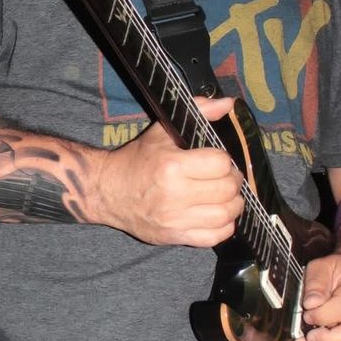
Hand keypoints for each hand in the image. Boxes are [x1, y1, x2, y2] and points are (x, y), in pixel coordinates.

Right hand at [92, 95, 243, 246]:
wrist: (107, 192)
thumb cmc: (136, 161)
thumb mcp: (162, 132)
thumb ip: (198, 112)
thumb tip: (228, 103)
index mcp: (172, 166)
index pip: (221, 164)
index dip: (226, 161)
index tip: (219, 162)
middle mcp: (175, 195)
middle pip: (227, 190)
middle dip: (233, 182)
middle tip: (226, 178)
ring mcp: (175, 219)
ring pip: (226, 215)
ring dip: (233, 205)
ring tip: (225, 197)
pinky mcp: (175, 237)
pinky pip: (214, 237)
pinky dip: (224, 226)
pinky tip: (217, 216)